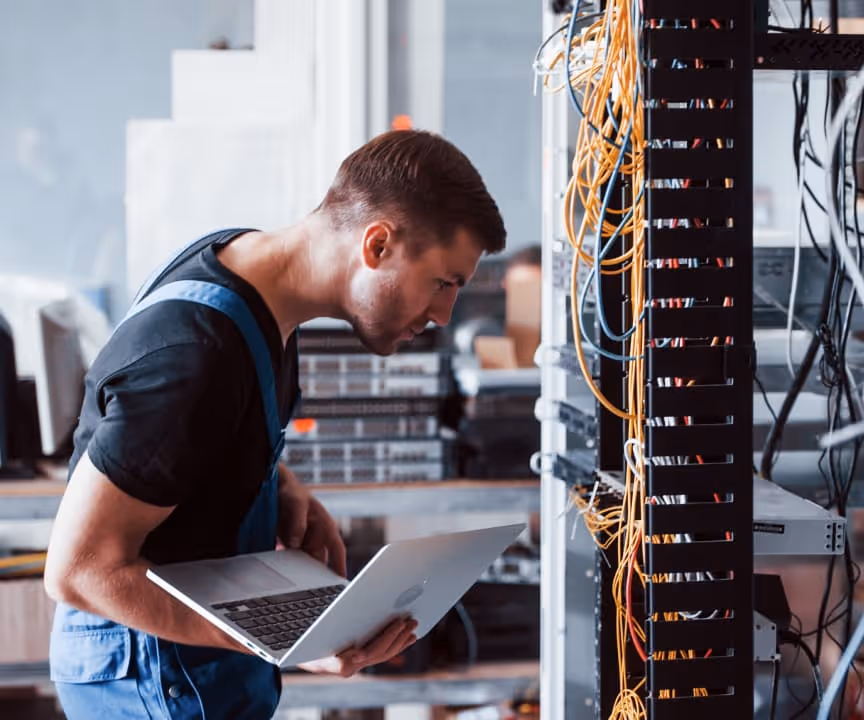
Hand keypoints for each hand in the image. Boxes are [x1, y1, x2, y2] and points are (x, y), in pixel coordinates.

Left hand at [277, 465, 346, 576]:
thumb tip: (296, 543)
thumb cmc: (292, 493)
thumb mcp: (296, 503)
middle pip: (320, 561)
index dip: (340, 565)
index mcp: (326, 526)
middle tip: (312, 590)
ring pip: (306, 563)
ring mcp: (304, 542)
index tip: (341, 581)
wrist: (275, 488)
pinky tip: (282, 576)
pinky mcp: (291, 545)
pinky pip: (292, 560)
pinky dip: (289, 568)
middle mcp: (317, 537)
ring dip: (301, 573)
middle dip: (318, 576)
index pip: (337, 550)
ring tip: (295, 586)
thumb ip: (298, 522)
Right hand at [298, 618, 418, 677]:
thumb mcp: (310, 641)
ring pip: (384, 654)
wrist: (296, 654)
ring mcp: (357, 663)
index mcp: (342, 663)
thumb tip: (355, 653)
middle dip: (398, 635)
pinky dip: (396, 643)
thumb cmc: (302, 645)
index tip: (398, 625)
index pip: (370, 652)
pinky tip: (407, 636)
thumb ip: (329, 642)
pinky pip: (382, 653)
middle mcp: (352, 666)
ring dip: (401, 639)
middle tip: (410, 620)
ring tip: (413, 624)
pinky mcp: (360, 658)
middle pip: (381, 652)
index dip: (386, 639)